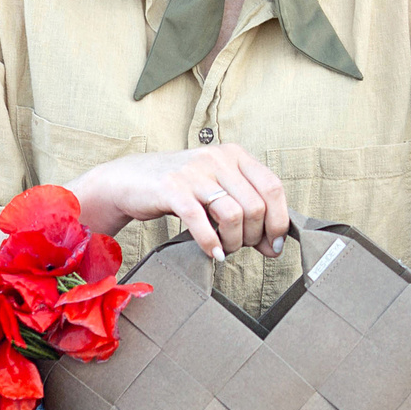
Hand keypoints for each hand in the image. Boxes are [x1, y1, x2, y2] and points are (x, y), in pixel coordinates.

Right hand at [66, 142, 289, 260]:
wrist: (130, 180)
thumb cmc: (179, 189)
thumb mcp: (217, 191)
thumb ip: (246, 211)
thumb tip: (274, 246)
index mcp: (234, 155)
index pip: (273, 187)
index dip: (279, 221)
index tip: (275, 244)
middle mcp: (217, 158)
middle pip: (256, 205)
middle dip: (255, 236)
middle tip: (242, 248)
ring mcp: (194, 172)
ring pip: (233, 214)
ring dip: (234, 242)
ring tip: (226, 249)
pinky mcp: (172, 188)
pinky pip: (201, 221)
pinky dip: (211, 243)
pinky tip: (213, 254)